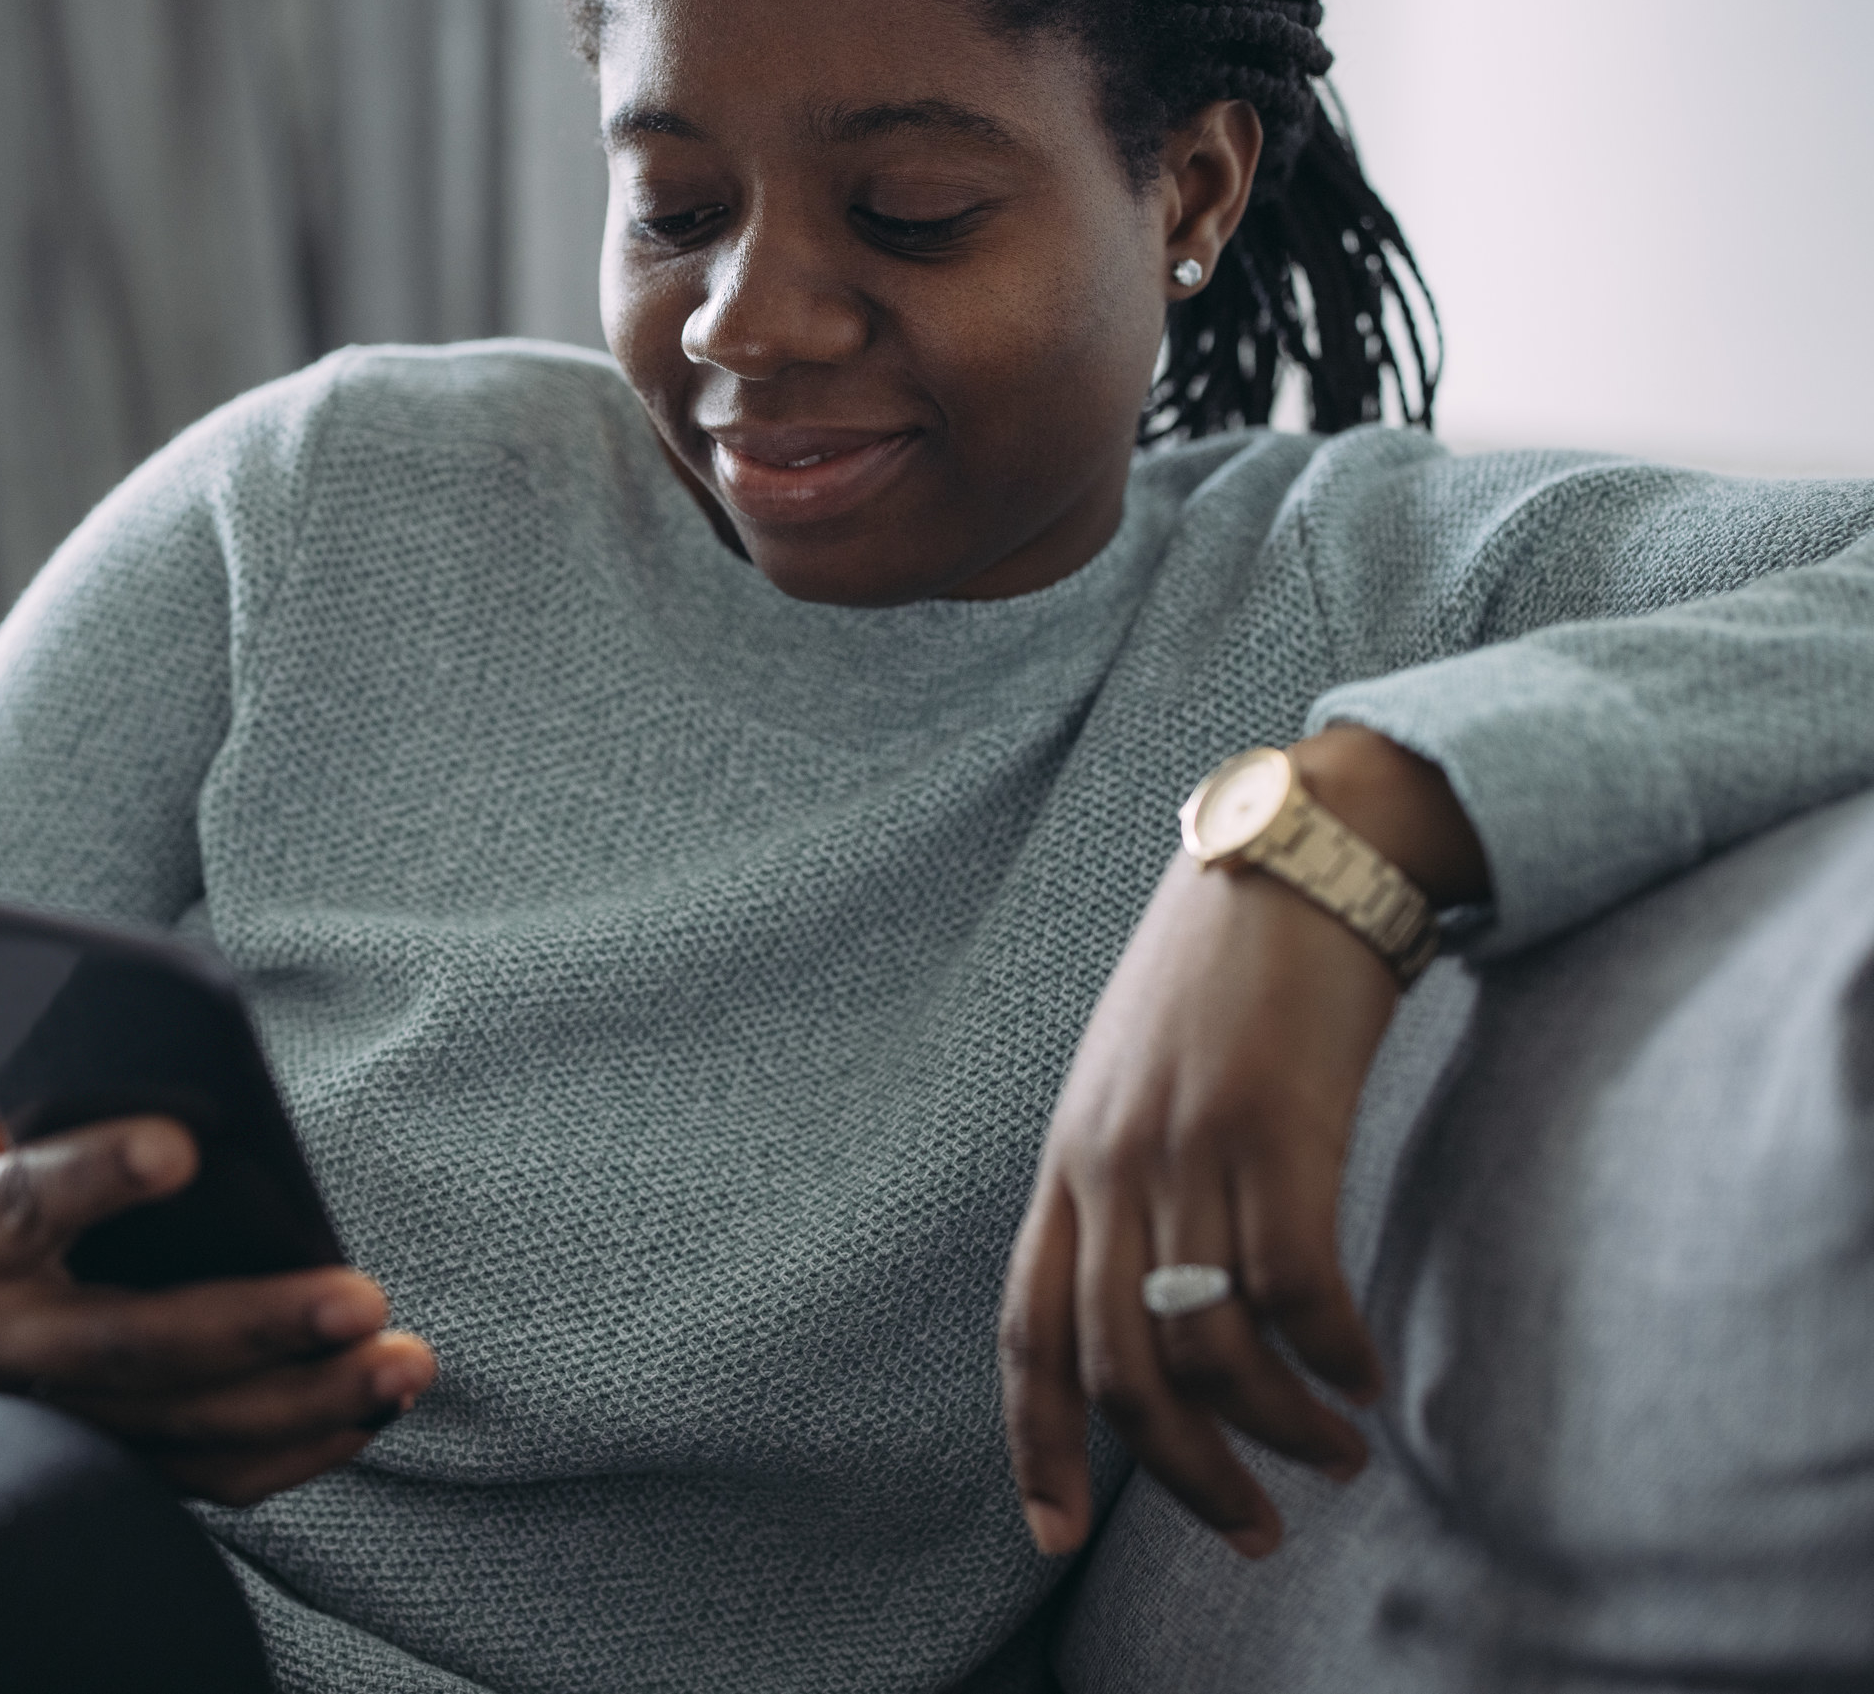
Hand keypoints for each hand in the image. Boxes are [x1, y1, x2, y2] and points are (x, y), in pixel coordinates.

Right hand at [0, 1028, 434, 1506]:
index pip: (23, 1204)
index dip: (95, 1174)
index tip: (183, 1145)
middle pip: (133, 1344)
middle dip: (253, 1326)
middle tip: (362, 1298)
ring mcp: (53, 1419)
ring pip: (185, 1428)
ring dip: (306, 1402)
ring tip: (404, 1361)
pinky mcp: (103, 1462)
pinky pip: (205, 1477)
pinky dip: (297, 1451)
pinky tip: (372, 1408)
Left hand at [1000, 727, 1485, 1558]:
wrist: (1294, 855)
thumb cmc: (1223, 977)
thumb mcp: (1137, 1083)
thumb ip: (1130, 1185)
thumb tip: (1159, 1307)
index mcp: (1067, 1163)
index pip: (1026, 1332)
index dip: (1037, 1443)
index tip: (1054, 1536)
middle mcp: (1111, 1164)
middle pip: (1119, 1368)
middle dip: (1185, 1475)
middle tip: (1256, 1533)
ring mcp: (1188, 1146)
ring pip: (1210, 1346)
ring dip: (1279, 1430)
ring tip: (1336, 1457)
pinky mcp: (1276, 1127)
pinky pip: (1295, 1288)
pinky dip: (1332, 1355)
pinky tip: (1364, 1377)